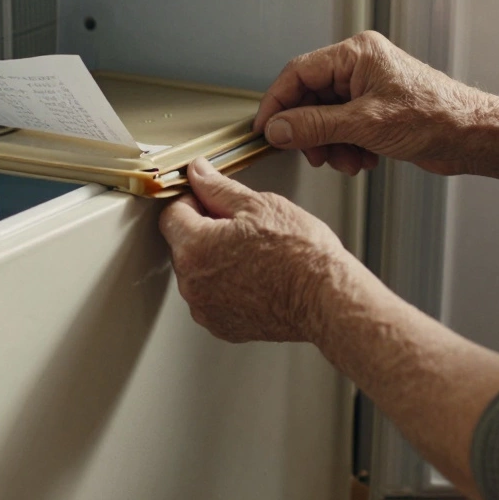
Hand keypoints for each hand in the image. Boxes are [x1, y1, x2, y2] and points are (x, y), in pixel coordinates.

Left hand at [158, 157, 359, 343]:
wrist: (327, 298)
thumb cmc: (301, 253)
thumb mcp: (259, 205)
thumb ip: (218, 188)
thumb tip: (198, 172)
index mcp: (195, 248)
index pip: (171, 214)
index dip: (193, 201)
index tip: (214, 201)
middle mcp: (192, 284)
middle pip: (184, 245)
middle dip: (206, 231)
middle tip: (245, 228)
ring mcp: (206, 309)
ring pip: (199, 272)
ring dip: (216, 260)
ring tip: (256, 255)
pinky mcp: (223, 327)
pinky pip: (214, 298)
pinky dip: (228, 287)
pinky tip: (257, 277)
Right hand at [254, 31, 496, 175]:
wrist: (472, 136)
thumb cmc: (433, 118)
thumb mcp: (362, 125)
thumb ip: (313, 126)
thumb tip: (277, 129)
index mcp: (355, 54)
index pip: (298, 73)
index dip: (277, 103)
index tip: (265, 130)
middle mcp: (359, 66)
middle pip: (310, 97)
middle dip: (310, 131)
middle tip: (313, 154)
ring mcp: (368, 87)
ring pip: (326, 116)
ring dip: (331, 144)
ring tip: (347, 161)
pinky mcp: (376, 108)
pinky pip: (344, 126)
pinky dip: (347, 146)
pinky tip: (363, 159)